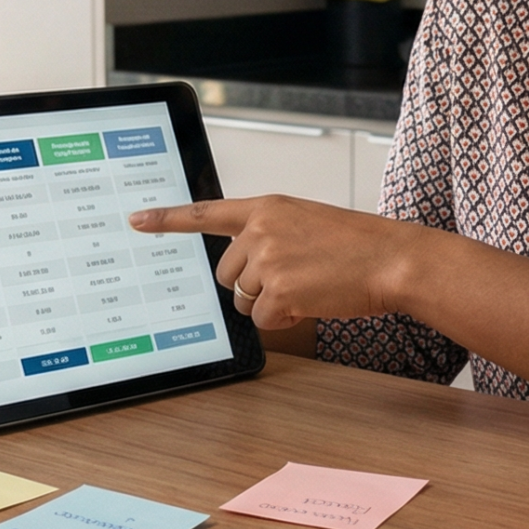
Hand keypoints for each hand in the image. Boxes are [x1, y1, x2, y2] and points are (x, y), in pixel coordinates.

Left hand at [127, 196, 425, 331]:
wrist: (392, 259)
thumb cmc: (357, 245)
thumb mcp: (307, 223)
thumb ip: (270, 235)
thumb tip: (243, 270)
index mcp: (267, 207)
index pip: (206, 212)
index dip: (167, 219)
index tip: (136, 219)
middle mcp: (261, 230)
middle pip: (225, 273)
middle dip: (251, 285)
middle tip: (292, 278)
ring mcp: (268, 261)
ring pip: (242, 299)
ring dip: (269, 303)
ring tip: (308, 285)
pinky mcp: (278, 292)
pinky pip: (261, 320)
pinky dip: (284, 320)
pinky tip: (311, 302)